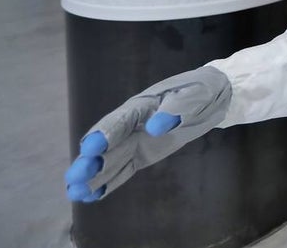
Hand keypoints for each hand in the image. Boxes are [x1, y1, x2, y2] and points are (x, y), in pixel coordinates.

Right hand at [64, 66, 230, 201]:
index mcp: (141, 106)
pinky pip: (123, 169)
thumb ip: (178, 109)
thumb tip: (156, 126)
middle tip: (74, 178)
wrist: (212, 96)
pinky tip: (91, 196)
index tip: (90, 149)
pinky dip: (108, 182)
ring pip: (110, 160)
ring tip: (74, 193)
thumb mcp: (195, 95)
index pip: (119, 121)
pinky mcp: (142, 154)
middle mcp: (131, 124)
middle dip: (90, 161)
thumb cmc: (201, 90)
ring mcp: (135, 140)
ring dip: (93, 176)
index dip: (105, 134)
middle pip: (107, 143)